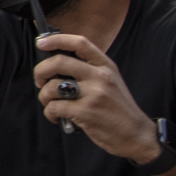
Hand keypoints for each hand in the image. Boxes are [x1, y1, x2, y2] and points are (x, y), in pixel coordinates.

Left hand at [33, 34, 159, 163]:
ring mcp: (93, 94)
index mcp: (106, 66)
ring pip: (53, 86)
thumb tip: (56, 64)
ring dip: (43, 95)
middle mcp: (100, 76)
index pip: (80, 43)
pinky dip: (49, 112)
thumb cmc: (118, 109)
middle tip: (39, 80)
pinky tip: (55, 116)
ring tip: (49, 102)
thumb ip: (88, 70)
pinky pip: (54, 107)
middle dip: (40, 70)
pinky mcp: (85, 112)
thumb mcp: (110, 81)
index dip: (57, 40)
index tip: (41, 43)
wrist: (136, 135)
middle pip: (59, 61)